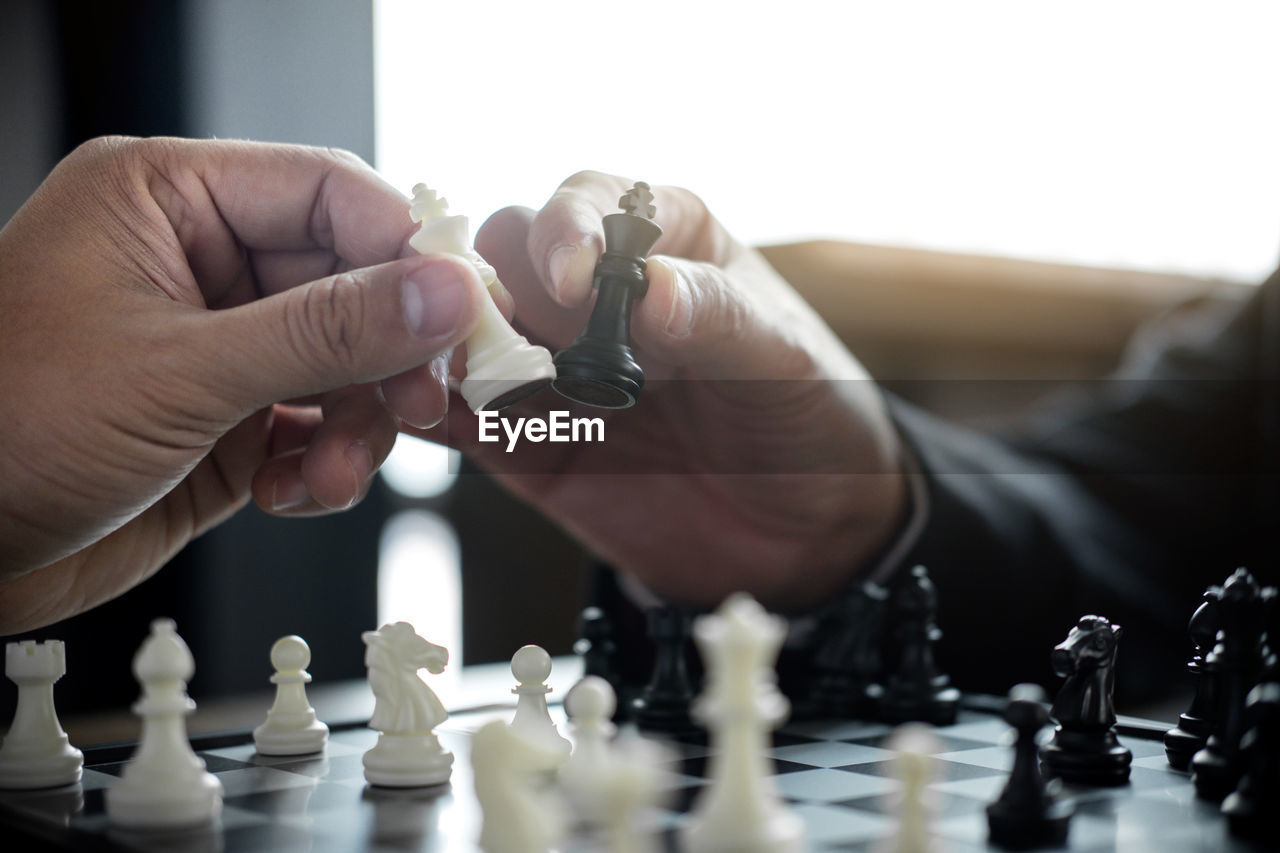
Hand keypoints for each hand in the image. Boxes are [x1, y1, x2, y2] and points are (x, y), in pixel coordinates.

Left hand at [0, 137, 484, 632]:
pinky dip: (326, 464)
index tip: (460, 311)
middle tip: (422, 401)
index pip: (330, 194)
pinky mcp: (229, 418)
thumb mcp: (182, 373)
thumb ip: (327, 331)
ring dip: (360, 425)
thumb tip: (442, 293)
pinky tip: (295, 491)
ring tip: (333, 471)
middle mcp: (199, 265)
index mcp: (167, 200)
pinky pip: (319, 425)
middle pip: (352, 282)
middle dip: (388, 354)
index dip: (406, 251)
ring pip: (347, 362)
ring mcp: (219, 345)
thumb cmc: (1, 432)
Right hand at [433, 172, 908, 612]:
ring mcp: (556, 369)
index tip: (571, 277)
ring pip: (463, 330)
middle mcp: (596, 297)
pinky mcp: (528, 443)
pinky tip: (423, 415)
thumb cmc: (809, 423)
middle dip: (486, 284)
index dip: (568, 227)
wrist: (805, 540)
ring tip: (444, 379)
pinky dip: (428, 409)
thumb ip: (717, 320)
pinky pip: (459, 414)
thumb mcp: (785, 365)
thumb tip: (646, 287)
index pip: (592, 203)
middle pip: (505, 255)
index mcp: (665, 245)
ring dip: (442, 346)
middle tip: (492, 333)